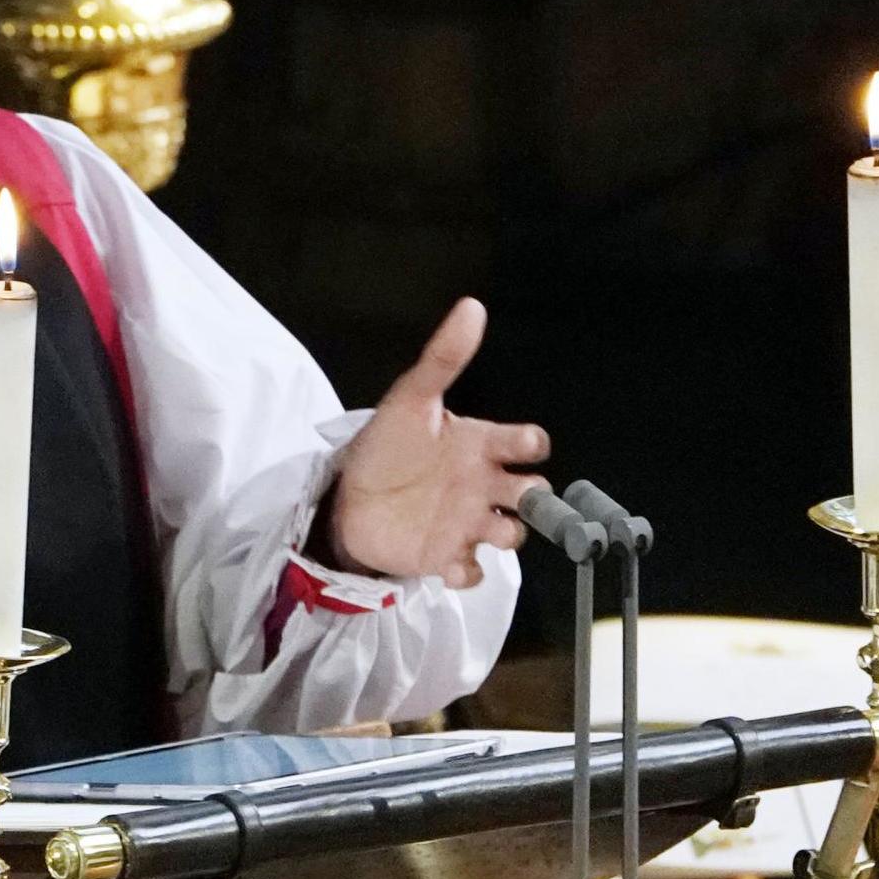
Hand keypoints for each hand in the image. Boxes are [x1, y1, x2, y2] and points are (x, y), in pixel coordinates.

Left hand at [325, 298, 549, 587]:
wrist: (345, 495)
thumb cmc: (385, 445)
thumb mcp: (411, 397)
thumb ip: (443, 356)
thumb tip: (471, 307)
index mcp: (480, 444)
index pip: (528, 443)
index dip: (530, 444)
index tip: (518, 444)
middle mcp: (482, 484)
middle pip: (533, 494)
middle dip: (534, 498)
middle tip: (514, 495)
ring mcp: (467, 522)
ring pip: (510, 535)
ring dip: (504, 534)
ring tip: (480, 527)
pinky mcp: (445, 556)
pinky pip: (473, 572)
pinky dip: (468, 571)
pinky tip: (449, 561)